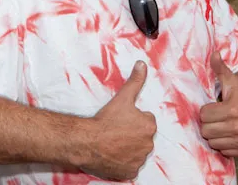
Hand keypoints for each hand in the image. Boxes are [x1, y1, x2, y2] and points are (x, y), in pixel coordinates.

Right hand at [79, 61, 156, 180]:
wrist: (88, 142)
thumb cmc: (105, 120)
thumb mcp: (123, 97)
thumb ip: (136, 80)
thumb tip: (142, 64)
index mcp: (149, 125)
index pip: (146, 120)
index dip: (133, 118)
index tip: (122, 119)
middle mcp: (148, 144)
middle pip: (142, 136)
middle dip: (133, 133)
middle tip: (116, 130)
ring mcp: (139, 160)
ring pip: (137, 150)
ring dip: (129, 147)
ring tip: (114, 142)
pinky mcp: (130, 172)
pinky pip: (130, 165)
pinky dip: (124, 161)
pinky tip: (114, 154)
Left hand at [200, 52, 237, 156]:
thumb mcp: (231, 78)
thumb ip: (219, 67)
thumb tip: (214, 53)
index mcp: (232, 110)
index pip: (203, 115)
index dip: (207, 109)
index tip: (215, 105)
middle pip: (206, 131)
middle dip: (209, 122)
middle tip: (217, 115)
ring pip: (213, 142)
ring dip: (215, 133)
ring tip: (223, 123)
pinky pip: (224, 151)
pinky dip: (224, 143)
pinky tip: (230, 132)